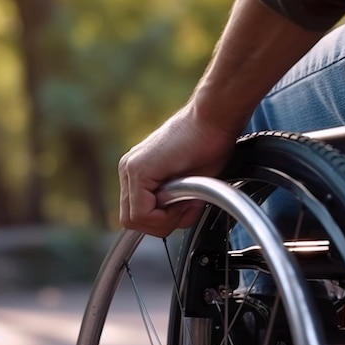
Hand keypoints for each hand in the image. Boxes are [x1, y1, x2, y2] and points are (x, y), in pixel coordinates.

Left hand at [118, 104, 237, 236]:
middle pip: (132, 221)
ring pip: (135, 220)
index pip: (138, 215)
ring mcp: (130, 168)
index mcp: (138, 171)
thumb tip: (176, 222)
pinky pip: (141, 214)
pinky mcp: (137, 170)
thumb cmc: (209, 145)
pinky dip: (164, 215)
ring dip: (165, 220)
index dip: (163, 222)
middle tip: (186, 208)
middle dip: (163, 224)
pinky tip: (182, 197)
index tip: (186, 208)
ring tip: (186, 200)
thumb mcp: (189, 184)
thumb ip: (175, 204)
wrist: (215, 119)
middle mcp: (128, 169)